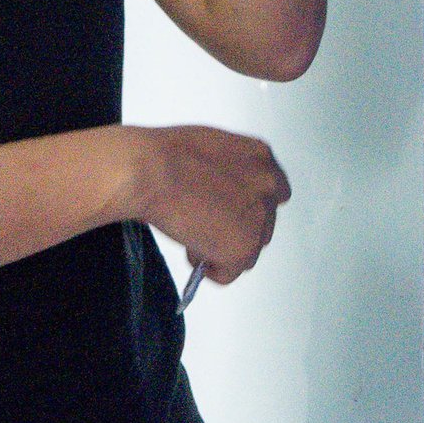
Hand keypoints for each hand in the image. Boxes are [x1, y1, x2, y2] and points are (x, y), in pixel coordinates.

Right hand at [123, 124, 290, 284]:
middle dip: (234, 230)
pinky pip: (228, 273)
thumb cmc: (163, 156)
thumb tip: (219, 193)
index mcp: (259, 157)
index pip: (273, 191)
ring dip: (221, 249)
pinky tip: (190, 247)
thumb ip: (226, 171)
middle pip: (262, 225)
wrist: (150, 171)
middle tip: (204, 226)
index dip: (247, 205)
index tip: (231, 211)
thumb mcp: (208, 148)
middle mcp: (267, 187)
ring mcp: (259, 220)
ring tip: (191, 235)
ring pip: (247, 252)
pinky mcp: (243, 249)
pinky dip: (209, 269)